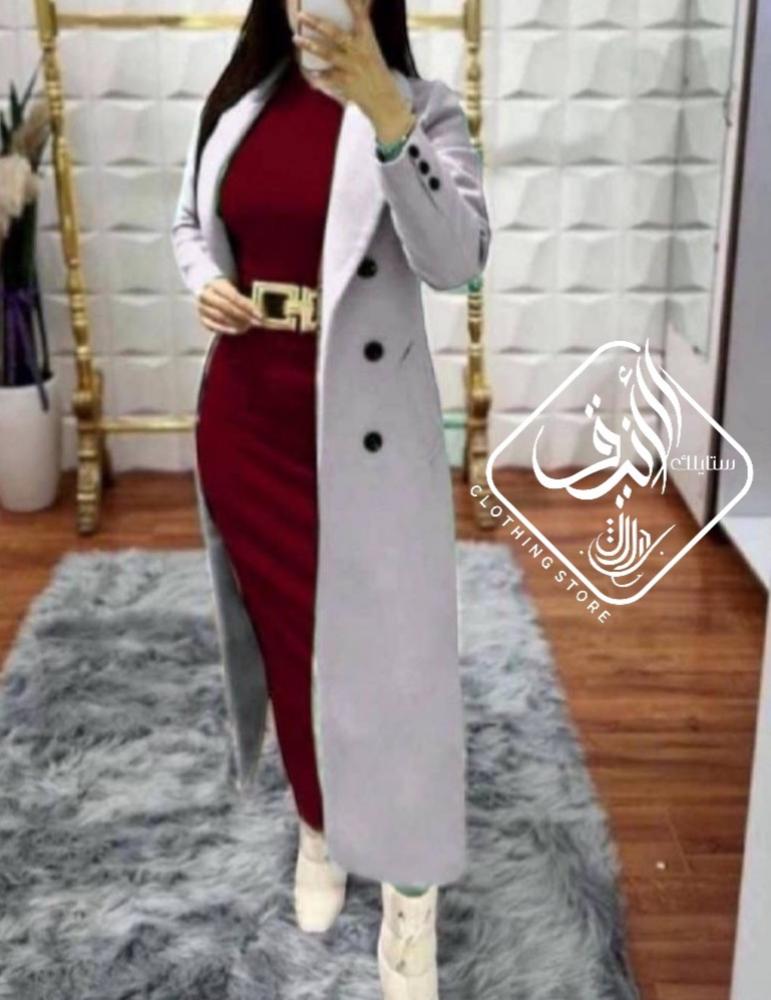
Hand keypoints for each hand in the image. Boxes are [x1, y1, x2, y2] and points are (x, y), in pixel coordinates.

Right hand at [196, 276, 256, 334]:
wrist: (207, 291)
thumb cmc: (225, 290)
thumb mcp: (233, 288)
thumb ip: (243, 298)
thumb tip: (257, 311)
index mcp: (214, 284)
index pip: (233, 296)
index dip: (247, 306)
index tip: (259, 314)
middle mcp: (205, 295)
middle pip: (227, 307)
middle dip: (243, 316)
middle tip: (256, 323)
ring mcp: (201, 308)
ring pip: (221, 318)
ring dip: (237, 324)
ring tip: (248, 326)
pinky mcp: (202, 319)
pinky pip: (215, 326)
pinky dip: (227, 329)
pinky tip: (237, 331)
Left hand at [294, 0, 415, 143]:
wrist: (384, 99)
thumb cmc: (374, 69)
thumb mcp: (371, 46)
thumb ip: (362, 27)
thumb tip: (364, 2)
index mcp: (368, 39)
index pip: (360, 15)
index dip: (352, 3)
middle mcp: (360, 51)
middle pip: (336, 34)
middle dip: (317, 24)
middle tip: (301, 15)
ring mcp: (352, 67)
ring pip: (328, 54)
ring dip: (310, 46)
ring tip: (296, 38)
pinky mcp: (347, 83)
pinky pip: (328, 78)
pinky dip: (318, 77)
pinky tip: (309, 75)